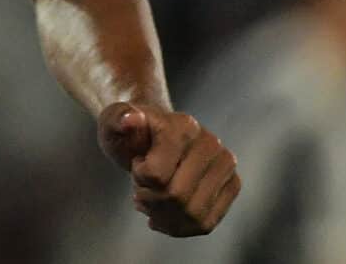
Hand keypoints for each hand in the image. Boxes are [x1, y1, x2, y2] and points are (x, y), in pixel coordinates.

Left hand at [98, 101, 239, 236]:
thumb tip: (131, 119)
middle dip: (150, 199)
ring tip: (152, 199)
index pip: (157, 175)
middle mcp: (210, 143)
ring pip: (193, 215)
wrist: (151, 135)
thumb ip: (116, 119)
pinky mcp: (232, 184)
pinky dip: (179, 226)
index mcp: (183, 125)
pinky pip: (206, 224)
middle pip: (176, 197)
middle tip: (142, 187)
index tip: (137, 163)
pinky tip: (163, 214)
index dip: (140, 177)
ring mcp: (225, 164)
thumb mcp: (112, 123)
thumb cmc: (129, 132)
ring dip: (164, 215)